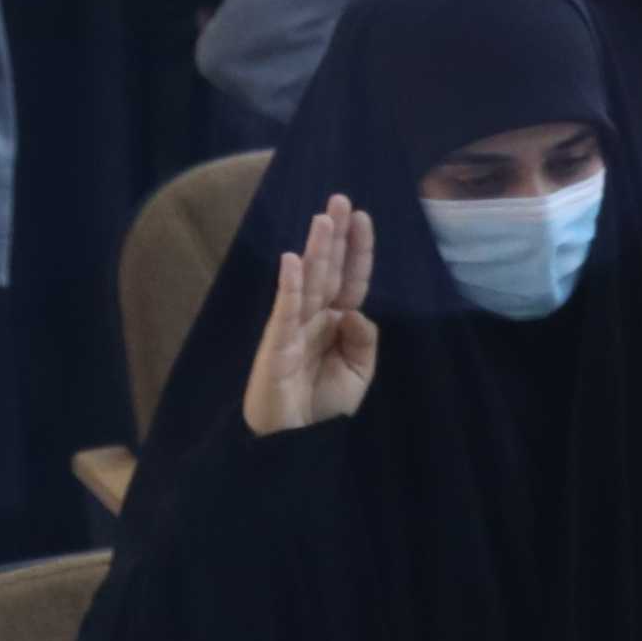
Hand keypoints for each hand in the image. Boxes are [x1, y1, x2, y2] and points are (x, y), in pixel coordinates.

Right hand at [240, 197, 378, 433]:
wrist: (294, 441)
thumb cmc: (322, 405)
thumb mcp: (358, 372)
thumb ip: (364, 339)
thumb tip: (355, 311)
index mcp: (337, 322)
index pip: (350, 278)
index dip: (357, 249)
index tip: (362, 217)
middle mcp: (316, 317)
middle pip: (328, 269)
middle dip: (334, 235)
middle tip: (339, 199)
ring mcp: (294, 326)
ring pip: (308, 281)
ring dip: (315, 250)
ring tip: (322, 219)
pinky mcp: (277, 342)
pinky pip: (285, 309)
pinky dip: (288, 285)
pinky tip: (291, 260)